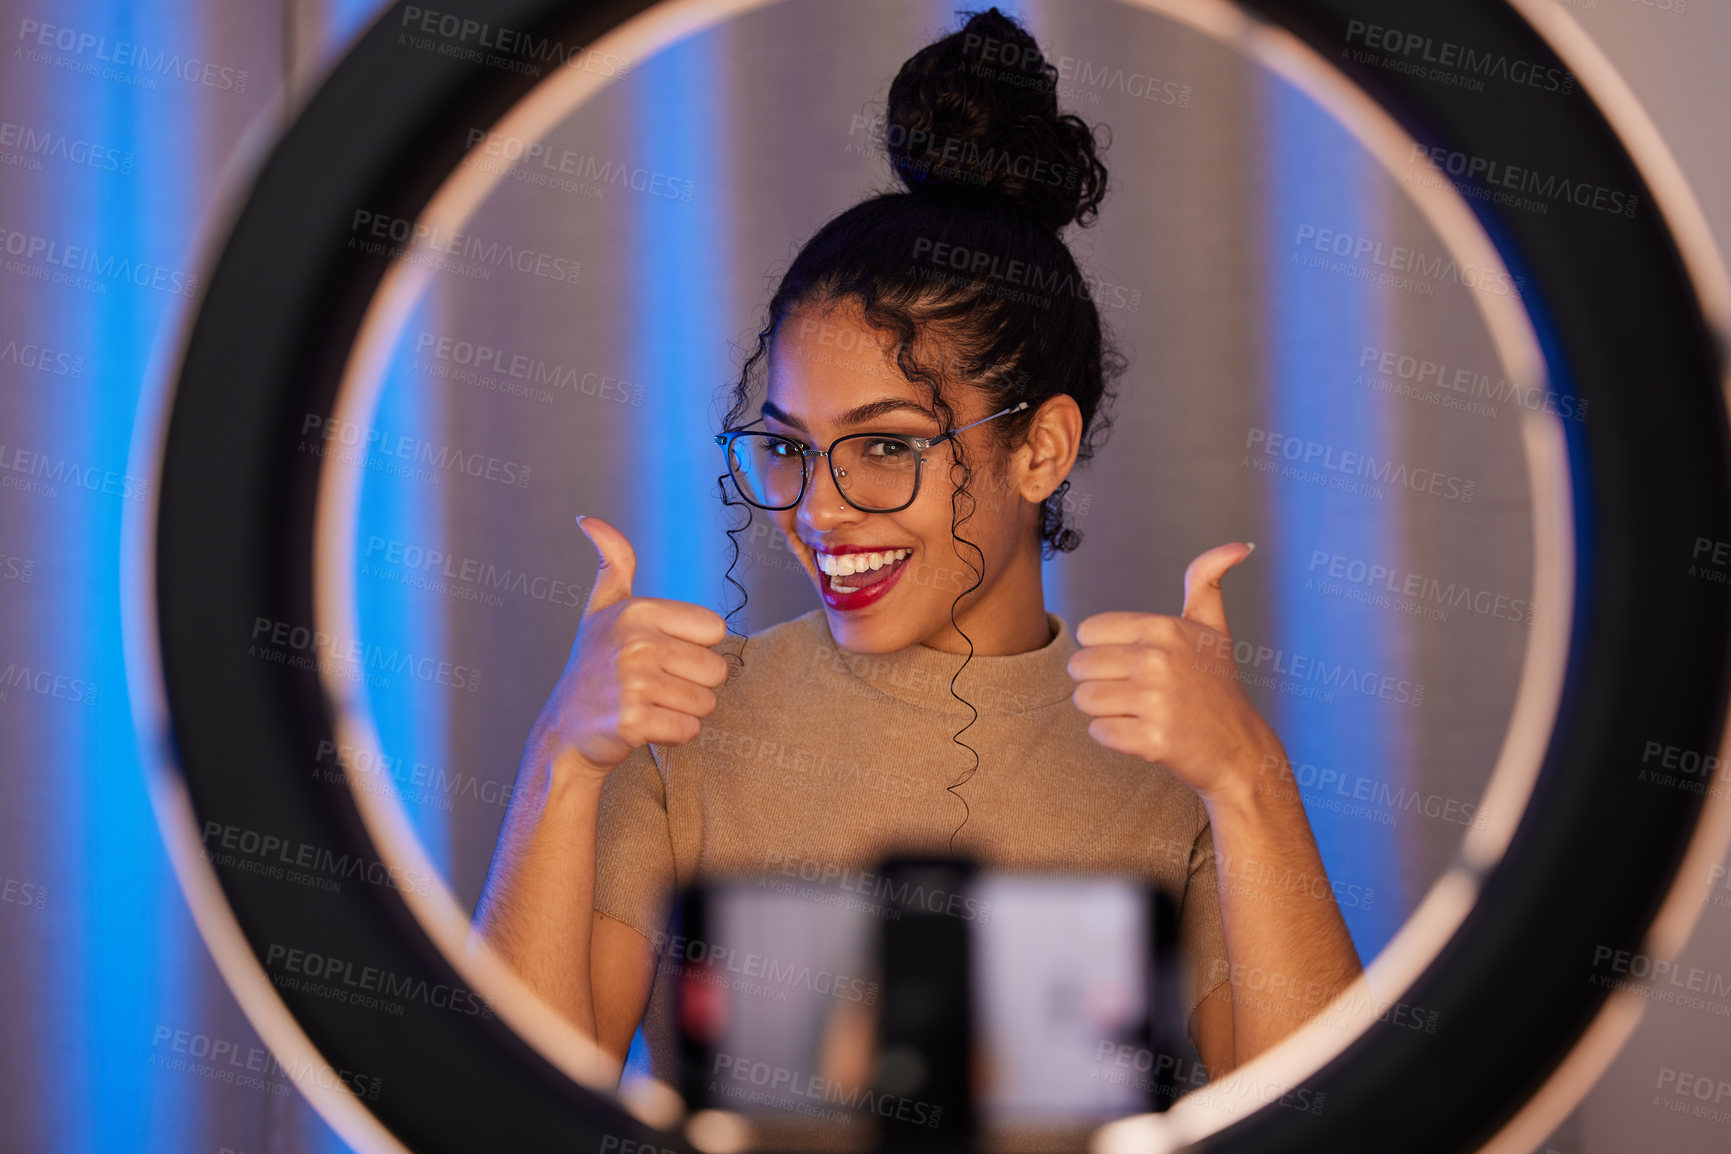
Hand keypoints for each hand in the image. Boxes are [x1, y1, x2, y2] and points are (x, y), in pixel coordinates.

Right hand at [528, 515, 730, 781]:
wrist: (565, 732)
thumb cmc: (592, 668)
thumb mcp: (601, 611)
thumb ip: (612, 564)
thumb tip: (589, 520)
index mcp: (637, 611)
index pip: (715, 629)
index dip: (694, 647)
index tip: (660, 653)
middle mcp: (635, 643)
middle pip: (716, 669)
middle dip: (692, 683)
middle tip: (654, 685)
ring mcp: (633, 683)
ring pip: (705, 702)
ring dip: (683, 709)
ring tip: (648, 703)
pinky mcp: (634, 722)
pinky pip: (689, 729)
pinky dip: (673, 734)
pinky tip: (645, 725)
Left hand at [1067, 542, 1280, 800]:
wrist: (1240, 750)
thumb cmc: (1218, 685)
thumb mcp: (1213, 627)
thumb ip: (1208, 580)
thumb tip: (1238, 545)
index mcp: (1164, 629)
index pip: (1088, 632)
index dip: (1105, 650)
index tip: (1135, 663)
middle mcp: (1158, 660)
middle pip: (1080, 666)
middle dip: (1100, 681)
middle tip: (1137, 692)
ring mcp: (1155, 701)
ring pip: (1083, 699)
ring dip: (1103, 709)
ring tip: (1138, 711)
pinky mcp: (1152, 740)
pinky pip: (1098, 732)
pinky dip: (1114, 736)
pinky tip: (1143, 733)